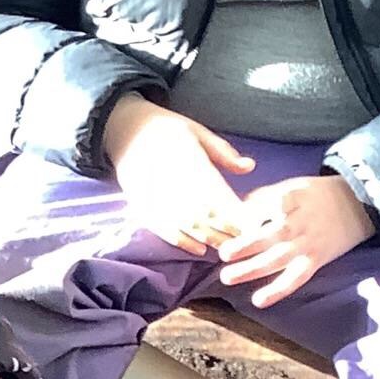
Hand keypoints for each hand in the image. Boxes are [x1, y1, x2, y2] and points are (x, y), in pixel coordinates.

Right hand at [103, 94, 256, 255]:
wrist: (126, 129)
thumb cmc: (167, 129)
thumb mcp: (198, 132)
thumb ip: (223, 152)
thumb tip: (250, 167)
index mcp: (188, 157)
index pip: (216, 192)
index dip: (234, 212)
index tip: (253, 223)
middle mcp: (170, 178)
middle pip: (203, 213)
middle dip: (226, 230)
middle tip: (246, 242)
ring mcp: (153, 194)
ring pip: (186, 224)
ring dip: (208, 238)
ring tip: (227, 248)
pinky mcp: (140, 206)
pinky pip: (162, 229)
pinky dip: (182, 241)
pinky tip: (199, 249)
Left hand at [216, 174, 374, 308]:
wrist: (359, 204)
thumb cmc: (316, 196)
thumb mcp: (295, 185)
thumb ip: (265, 196)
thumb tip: (235, 210)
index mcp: (297, 197)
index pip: (275, 202)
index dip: (254, 210)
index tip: (232, 218)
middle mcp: (302, 222)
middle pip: (273, 234)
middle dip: (247, 245)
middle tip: (223, 253)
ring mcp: (309, 243)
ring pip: (279, 258)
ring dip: (252, 269)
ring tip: (227, 277)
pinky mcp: (315, 261)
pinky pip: (296, 278)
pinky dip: (278, 290)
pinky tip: (259, 301)